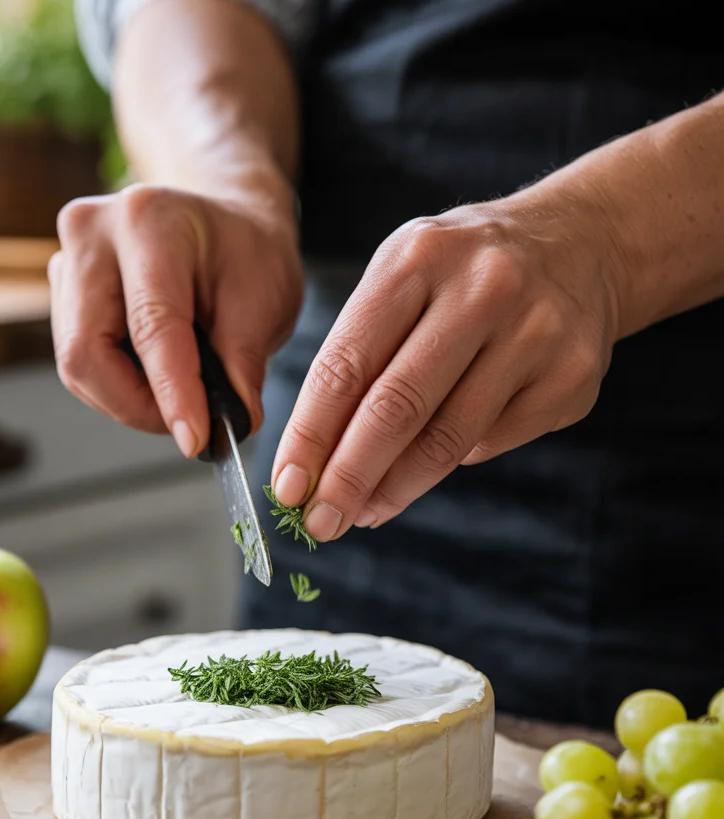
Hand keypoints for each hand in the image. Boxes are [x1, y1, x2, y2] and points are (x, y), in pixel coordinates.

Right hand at [49, 181, 302, 456]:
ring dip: (128, 400)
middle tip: (188, 425)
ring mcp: (67, 260)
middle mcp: (91, 233)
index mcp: (149, 222)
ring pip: (77, 365)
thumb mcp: (265, 300)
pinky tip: (155, 379)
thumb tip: (229, 427)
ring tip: (181, 397)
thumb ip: (243, 364)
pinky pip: (79, 361)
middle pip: (86, 352)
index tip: (195, 439)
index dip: (172, 393)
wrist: (225, 217)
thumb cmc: (246, 251)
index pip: (151, 327)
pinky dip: (118, 385)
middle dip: (137, 406)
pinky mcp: (62, 290)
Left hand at [271, 196, 623, 538]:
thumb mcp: (404, 282)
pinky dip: (454, 462)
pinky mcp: (571, 376)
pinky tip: (432, 464)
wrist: (581, 244)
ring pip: (447, 439)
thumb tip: (314, 465)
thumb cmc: (462, 277)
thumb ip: (359, 359)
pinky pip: (492, 443)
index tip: (287, 488)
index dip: (310, 435)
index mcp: (417, 258)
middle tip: (321, 523)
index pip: (346, 364)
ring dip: (396, 488)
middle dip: (348, 477)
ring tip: (365, 512)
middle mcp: (481, 289)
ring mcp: (535, 332)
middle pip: (396, 408)